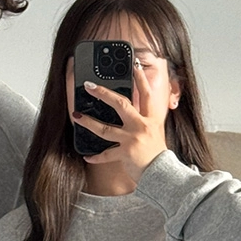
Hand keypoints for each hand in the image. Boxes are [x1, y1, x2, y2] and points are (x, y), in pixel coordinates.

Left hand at [72, 60, 168, 180]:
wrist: (163, 174)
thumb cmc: (157, 156)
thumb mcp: (155, 134)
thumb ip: (144, 123)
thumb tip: (130, 114)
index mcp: (151, 120)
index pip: (146, 95)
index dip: (141, 79)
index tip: (134, 66)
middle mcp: (142, 126)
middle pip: (120, 104)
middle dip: (104, 93)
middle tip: (90, 86)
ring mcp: (133, 139)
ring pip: (105, 128)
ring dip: (88, 122)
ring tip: (77, 116)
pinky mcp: (125, 153)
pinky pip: (106, 154)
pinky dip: (95, 156)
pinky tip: (87, 156)